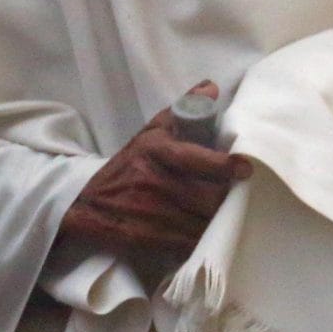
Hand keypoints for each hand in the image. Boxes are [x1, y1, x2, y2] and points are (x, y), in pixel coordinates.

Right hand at [60, 81, 252, 265]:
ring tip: (233, 217)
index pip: (191, 157)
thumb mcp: (149, 133)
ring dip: (221, 223)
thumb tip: (211, 87)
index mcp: (155, 150)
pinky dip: (204, 241)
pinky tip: (211, 236)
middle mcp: (153, 181)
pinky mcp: (150, 239)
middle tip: (245, 198)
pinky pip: (189, 243)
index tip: (245, 168)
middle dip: (228, 200)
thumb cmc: (127, 166)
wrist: (87, 205)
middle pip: (206, 196)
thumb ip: (182, 110)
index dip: (220, 165)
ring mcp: (152, 213)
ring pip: (201, 223)